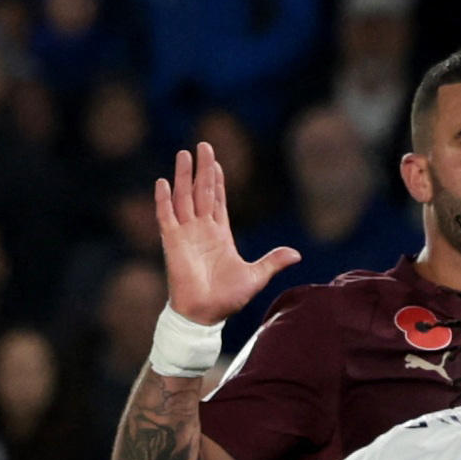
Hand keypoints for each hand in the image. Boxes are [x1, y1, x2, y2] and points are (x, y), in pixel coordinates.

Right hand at [157, 143, 298, 325]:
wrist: (205, 314)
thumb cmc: (227, 299)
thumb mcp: (256, 276)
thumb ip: (273, 261)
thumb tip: (297, 254)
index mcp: (220, 234)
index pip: (217, 200)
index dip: (217, 181)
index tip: (217, 162)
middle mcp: (201, 230)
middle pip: (201, 191)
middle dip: (203, 169)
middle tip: (203, 145)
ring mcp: (186, 234)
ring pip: (184, 198)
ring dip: (183, 176)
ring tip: (184, 154)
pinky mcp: (172, 242)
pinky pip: (166, 216)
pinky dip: (164, 200)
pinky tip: (163, 182)